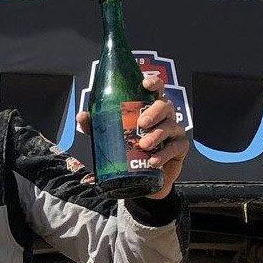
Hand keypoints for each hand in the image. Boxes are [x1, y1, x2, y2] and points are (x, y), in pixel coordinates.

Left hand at [76, 76, 189, 199]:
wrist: (140, 178)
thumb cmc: (127, 149)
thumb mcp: (108, 136)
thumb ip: (96, 125)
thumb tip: (82, 115)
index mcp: (149, 108)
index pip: (156, 90)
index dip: (154, 83)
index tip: (146, 84)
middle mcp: (165, 117)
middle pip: (164, 106)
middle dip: (154, 113)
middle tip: (141, 123)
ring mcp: (174, 132)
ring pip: (170, 126)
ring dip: (157, 135)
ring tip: (143, 145)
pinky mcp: (180, 149)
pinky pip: (176, 148)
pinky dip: (164, 154)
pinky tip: (153, 161)